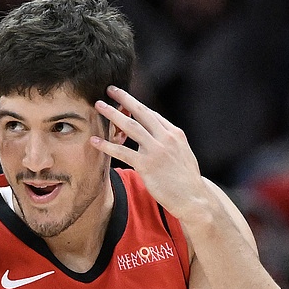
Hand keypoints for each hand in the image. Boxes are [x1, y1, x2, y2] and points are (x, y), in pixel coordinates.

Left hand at [92, 88, 207, 222]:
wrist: (194, 199)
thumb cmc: (187, 181)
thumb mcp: (182, 155)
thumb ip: (169, 144)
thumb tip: (157, 140)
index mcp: (175, 134)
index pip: (152, 114)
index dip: (136, 105)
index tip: (124, 97)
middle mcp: (166, 138)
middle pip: (141, 112)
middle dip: (124, 98)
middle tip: (110, 89)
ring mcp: (156, 151)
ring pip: (130, 127)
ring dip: (112, 114)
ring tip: (98, 105)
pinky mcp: (147, 166)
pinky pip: (122, 152)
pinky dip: (107, 145)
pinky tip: (94, 140)